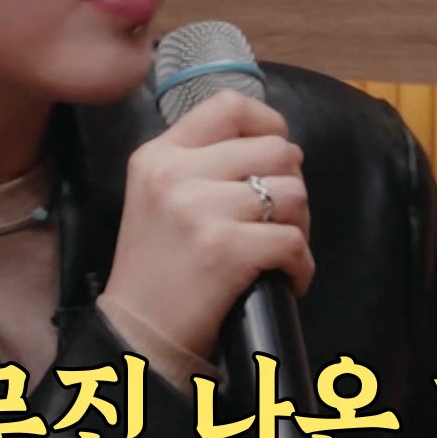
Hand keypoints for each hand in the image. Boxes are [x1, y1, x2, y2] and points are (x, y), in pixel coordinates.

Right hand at [100, 90, 312, 358]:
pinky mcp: (223, 249)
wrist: (135, 332)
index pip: (229, 105)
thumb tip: (276, 148)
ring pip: (292, 193)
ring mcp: (199, 209)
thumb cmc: (155, 267)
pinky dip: (301, 266)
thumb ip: (202, 162)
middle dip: (292, 184)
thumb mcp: (158, 195)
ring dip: (300, 226)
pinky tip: (285, 278)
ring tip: (280, 250)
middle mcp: (175, 172)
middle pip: (276, 149)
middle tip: (281, 218)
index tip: (277, 154)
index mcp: (159, 154)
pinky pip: (293, 241)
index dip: (269, 123)